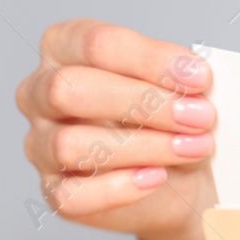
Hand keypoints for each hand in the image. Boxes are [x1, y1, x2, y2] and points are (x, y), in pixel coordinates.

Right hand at [16, 20, 215, 239]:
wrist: (178, 176)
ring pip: (70, 145)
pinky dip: (118, 188)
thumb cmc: (168, 117)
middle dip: (143, 102)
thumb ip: (178, 78)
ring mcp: (40, 143)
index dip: (151, 60)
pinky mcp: (52, 190)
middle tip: (199, 116)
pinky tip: (156, 178)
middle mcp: (40, 92)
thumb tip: (194, 82)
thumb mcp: (176, 86)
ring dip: (141, 147)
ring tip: (192, 148)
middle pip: (71, 89)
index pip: (97, 44)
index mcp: (65, 46)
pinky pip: (72, 195)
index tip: (199, 77)